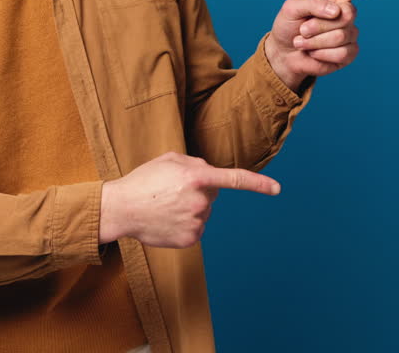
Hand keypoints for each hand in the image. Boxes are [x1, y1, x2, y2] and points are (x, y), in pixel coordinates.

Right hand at [99, 152, 280, 247]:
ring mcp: (196, 222)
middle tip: (172, 191)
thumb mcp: (169, 160)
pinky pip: (196, 229)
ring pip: (204, 213)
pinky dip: (185, 224)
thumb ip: (196, 163)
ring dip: (190, 208)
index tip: (276, 189)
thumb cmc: (143, 181)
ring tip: (165, 205)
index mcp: (196, 177)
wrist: (121, 209)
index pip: (235, 180)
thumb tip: (211, 174)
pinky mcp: (190, 239)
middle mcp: (200, 201)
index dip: (258, 184)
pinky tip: (166, 219)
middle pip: (212, 195)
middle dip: (199, 191)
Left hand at [265, 0, 398, 90]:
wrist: (284, 53)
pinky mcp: (349, 53)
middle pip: (347, 16)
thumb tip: (337, 11)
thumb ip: (312, 3)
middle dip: (318, 25)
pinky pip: (342, 54)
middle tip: (302, 30)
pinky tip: (313, 53)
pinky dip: (321, 55)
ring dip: (315, 42)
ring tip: (303, 41)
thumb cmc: (288, 25)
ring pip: (341, 37)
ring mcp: (350, 34)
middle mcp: (346, 13)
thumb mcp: (291, 7)